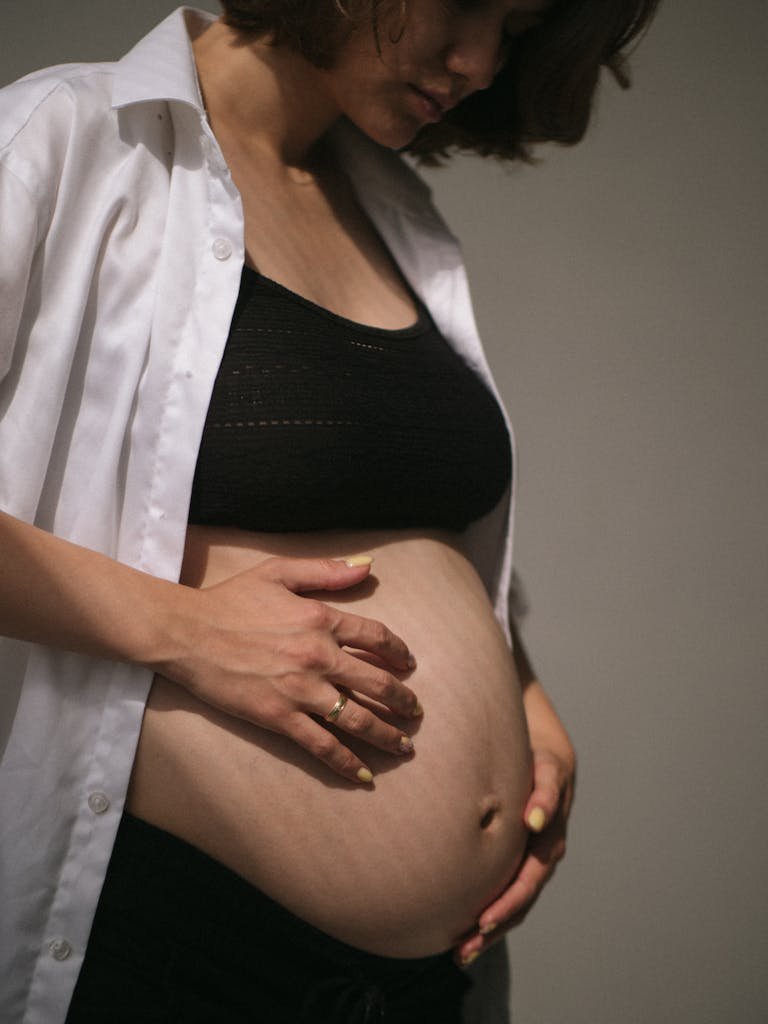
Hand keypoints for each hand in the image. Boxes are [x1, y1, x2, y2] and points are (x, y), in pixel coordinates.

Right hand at [163, 555, 420, 784]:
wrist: (188, 633)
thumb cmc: (230, 600)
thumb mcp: (279, 573)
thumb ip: (326, 571)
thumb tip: (368, 565)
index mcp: (321, 619)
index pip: (376, 637)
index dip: (398, 652)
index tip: (409, 664)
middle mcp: (319, 656)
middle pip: (376, 683)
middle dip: (402, 701)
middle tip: (415, 712)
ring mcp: (300, 690)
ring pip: (357, 718)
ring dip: (386, 735)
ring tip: (404, 746)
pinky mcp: (279, 717)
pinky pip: (322, 744)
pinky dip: (346, 762)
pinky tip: (364, 775)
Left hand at [456, 744, 574, 964]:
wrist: (548, 761)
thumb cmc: (539, 763)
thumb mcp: (545, 771)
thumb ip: (543, 794)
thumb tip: (532, 822)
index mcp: (548, 837)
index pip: (528, 879)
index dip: (508, 901)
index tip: (484, 919)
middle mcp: (543, 856)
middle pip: (520, 900)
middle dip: (494, 925)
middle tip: (466, 947)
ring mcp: (533, 862)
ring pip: (514, 905)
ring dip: (489, 932)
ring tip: (462, 954)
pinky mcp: (520, 863)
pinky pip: (506, 895)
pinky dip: (489, 917)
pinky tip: (465, 935)